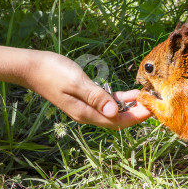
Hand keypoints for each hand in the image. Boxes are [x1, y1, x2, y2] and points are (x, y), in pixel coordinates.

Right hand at [24, 51, 151, 128]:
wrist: (31, 67)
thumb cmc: (52, 71)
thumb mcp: (76, 82)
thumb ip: (96, 97)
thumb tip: (114, 112)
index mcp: (85, 113)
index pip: (117, 121)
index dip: (137, 117)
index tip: (153, 109)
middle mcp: (87, 114)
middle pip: (118, 120)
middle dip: (137, 114)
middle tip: (156, 104)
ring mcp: (85, 107)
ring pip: (113, 112)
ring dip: (130, 107)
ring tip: (148, 99)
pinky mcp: (84, 97)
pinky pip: (106, 102)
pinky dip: (120, 99)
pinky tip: (131, 93)